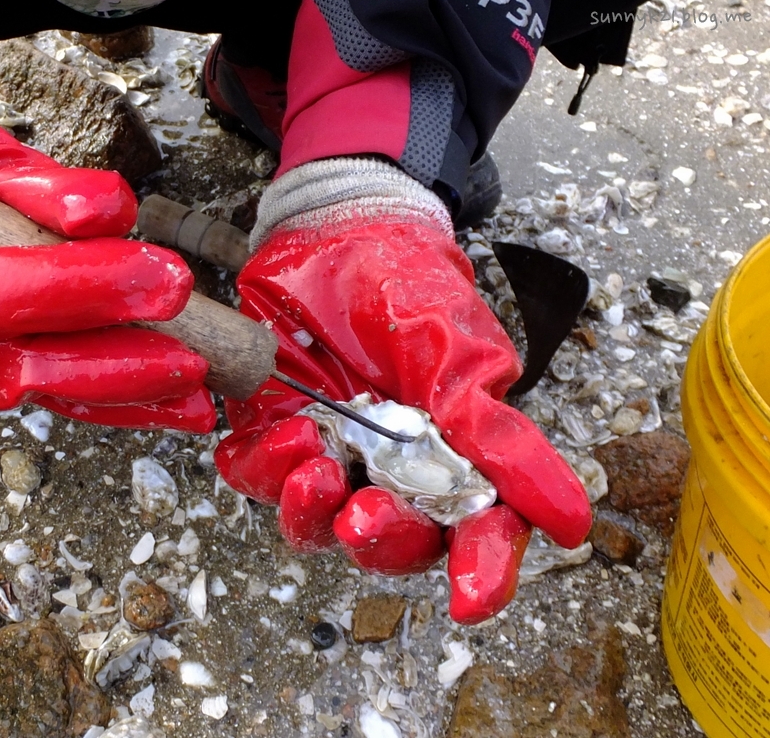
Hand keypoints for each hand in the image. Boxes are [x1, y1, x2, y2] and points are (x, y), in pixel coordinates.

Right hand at [0, 107, 215, 431]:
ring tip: (197, 398)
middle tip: (191, 350)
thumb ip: (32, 184)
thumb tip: (106, 213)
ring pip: (37, 396)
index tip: (151, 273)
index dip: (68, 290)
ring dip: (123, 398)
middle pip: (11, 367)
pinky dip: (114, 402)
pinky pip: (50, 399)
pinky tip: (174, 406)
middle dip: (110, 360)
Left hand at [215, 159, 590, 622]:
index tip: (470, 600)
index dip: (479, 572)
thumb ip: (500, 442)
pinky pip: (255, 478)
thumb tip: (571, 523)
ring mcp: (326, 455)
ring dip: (312, 508)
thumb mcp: (461, 358)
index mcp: (451, 459)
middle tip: (364, 514)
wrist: (332, 228)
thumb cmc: (408, 285)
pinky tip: (283, 431)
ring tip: (313, 460)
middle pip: (389, 544)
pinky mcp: (267, 431)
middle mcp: (388, 471)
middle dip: (379, 539)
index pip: (474, 533)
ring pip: (314, 525)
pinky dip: (264, 468)